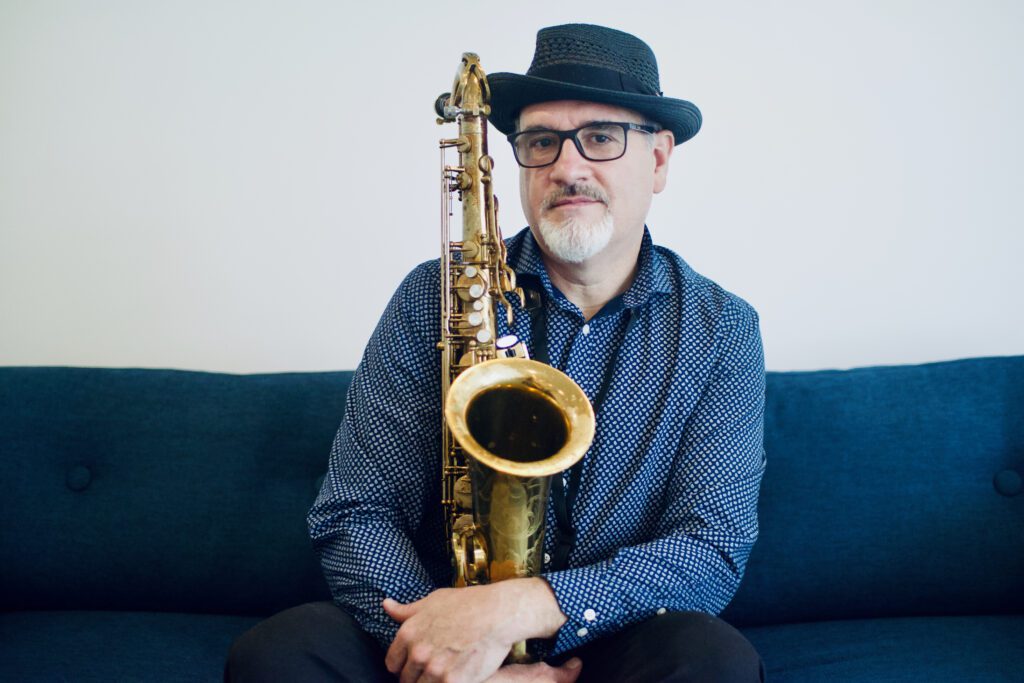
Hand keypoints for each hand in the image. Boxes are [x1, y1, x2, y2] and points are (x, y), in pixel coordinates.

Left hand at [383, 579, 566, 682]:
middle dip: (417, 676)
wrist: (497, 614)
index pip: (392, 664)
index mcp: (408, 634)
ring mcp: (435, 669)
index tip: (413, 665)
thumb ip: (406, 610)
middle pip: (406, 680)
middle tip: (433, 669)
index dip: (403, 666)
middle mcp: (418, 653)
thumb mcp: (433, 601)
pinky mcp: (453, 682)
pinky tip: (457, 677)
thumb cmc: (467, 604)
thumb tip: (386, 605)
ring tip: (444, 674)